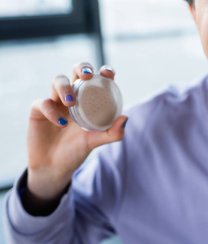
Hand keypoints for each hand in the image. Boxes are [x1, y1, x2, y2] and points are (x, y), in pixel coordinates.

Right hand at [27, 63, 127, 200]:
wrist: (54, 167)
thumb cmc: (77, 150)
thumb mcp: (96, 141)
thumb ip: (113, 133)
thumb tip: (125, 117)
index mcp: (90, 101)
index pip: (98, 80)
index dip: (104, 72)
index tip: (108, 73)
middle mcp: (74, 97)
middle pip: (76, 71)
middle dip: (82, 67)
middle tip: (87, 75)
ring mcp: (55, 101)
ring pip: (58, 80)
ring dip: (65, 87)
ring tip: (71, 102)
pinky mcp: (38, 110)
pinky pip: (43, 102)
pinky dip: (51, 111)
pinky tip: (60, 123)